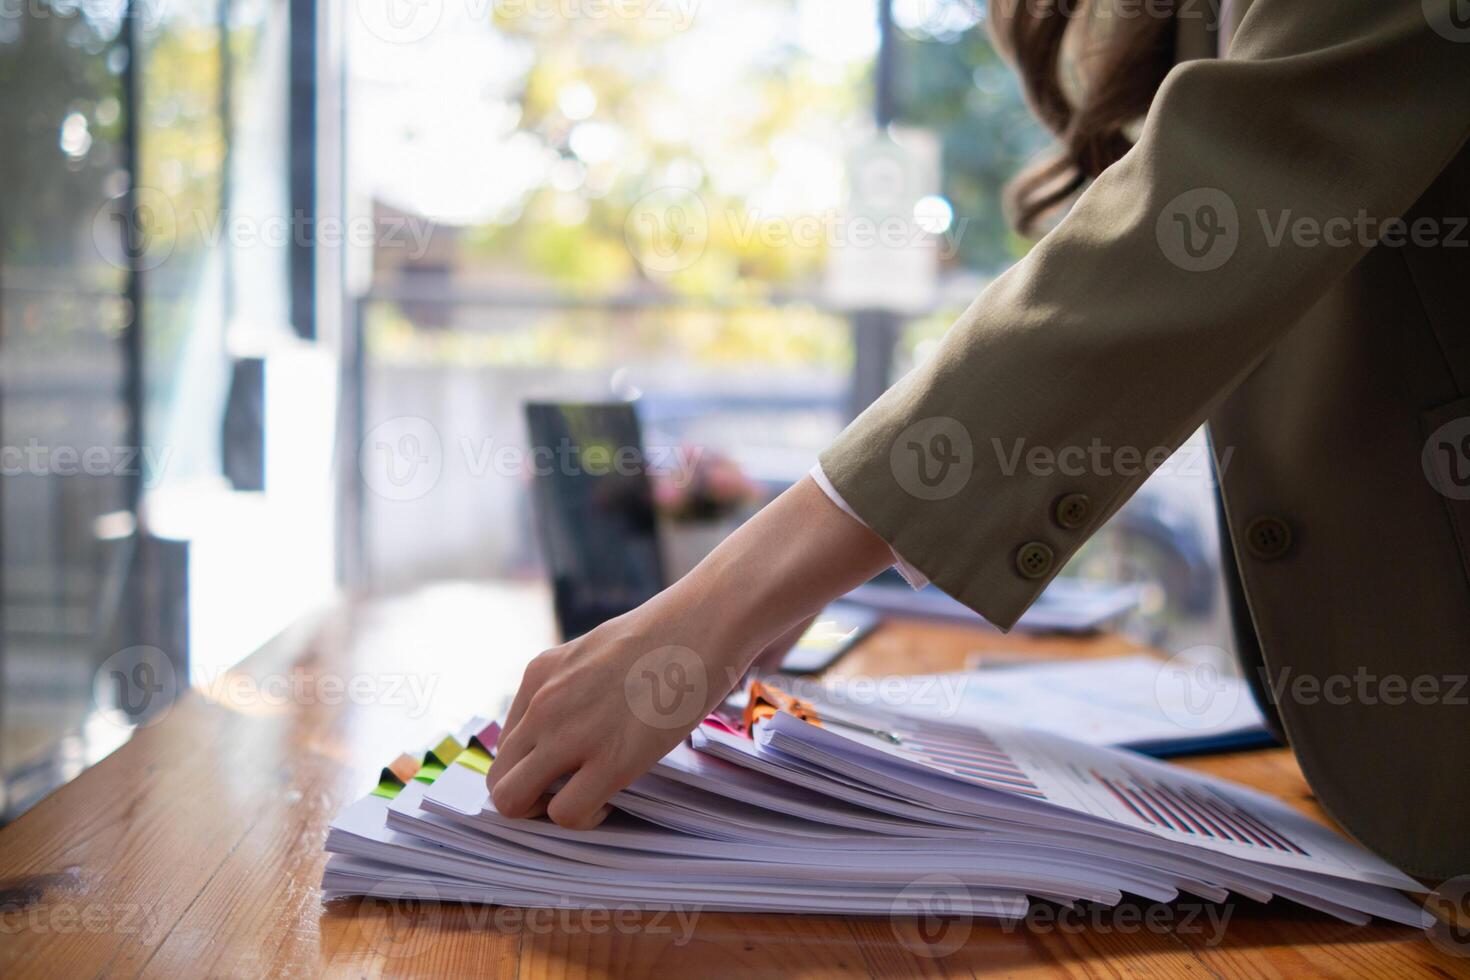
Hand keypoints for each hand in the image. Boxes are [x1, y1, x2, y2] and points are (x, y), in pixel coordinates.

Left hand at [486, 477, 893, 828]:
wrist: (708, 620)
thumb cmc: (669, 634)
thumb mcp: (599, 651)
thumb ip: (575, 685)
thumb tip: (579, 721)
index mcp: (539, 674)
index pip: (507, 743)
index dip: (532, 767)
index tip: (565, 771)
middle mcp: (542, 704)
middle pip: (499, 778)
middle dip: (528, 798)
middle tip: (570, 794)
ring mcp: (570, 732)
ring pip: (513, 801)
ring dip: (545, 813)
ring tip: (586, 800)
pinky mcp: (609, 759)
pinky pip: (566, 814)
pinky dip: (585, 820)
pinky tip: (611, 802)